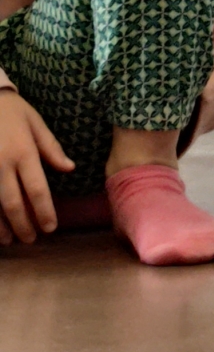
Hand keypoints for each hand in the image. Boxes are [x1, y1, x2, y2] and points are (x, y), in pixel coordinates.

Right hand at [0, 90, 73, 244]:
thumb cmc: (12, 111)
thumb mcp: (36, 123)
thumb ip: (51, 148)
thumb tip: (69, 168)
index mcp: (23, 152)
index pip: (36, 189)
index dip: (44, 211)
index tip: (50, 228)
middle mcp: (2, 164)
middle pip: (13, 203)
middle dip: (23, 224)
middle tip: (32, 239)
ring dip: (1, 226)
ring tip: (11, 240)